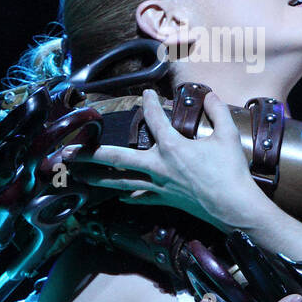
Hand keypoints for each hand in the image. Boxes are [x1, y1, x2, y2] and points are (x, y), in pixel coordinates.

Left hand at [66, 89, 268, 232]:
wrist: (234, 207)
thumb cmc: (231, 171)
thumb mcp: (227, 136)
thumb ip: (217, 112)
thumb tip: (210, 95)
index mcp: (173, 147)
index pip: (154, 119)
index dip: (149, 103)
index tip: (145, 94)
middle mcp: (159, 166)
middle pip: (118, 158)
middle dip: (90, 154)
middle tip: (66, 151)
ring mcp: (159, 185)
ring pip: (121, 181)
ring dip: (98, 177)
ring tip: (78, 175)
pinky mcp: (165, 200)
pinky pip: (141, 197)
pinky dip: (129, 196)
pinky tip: (120, 196)